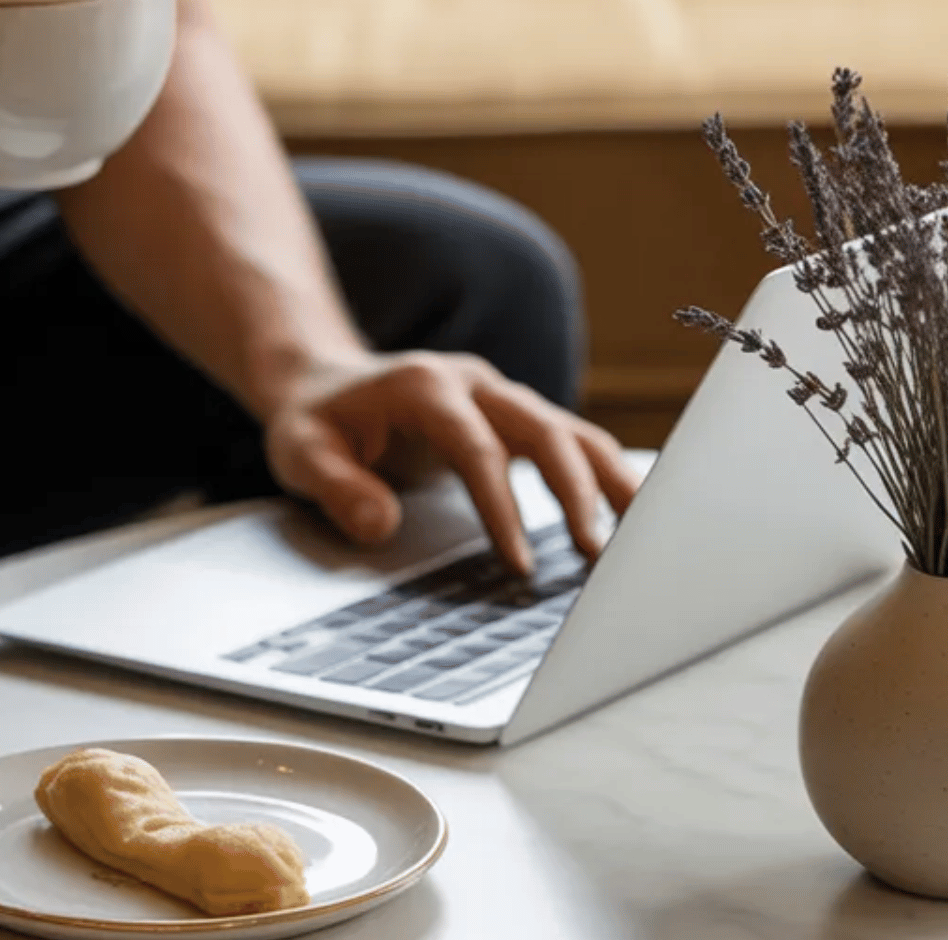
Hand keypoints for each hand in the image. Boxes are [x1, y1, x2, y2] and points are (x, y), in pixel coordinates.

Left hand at [262, 352, 641, 572]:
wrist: (323, 384)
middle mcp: (474, 384)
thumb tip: (380, 526)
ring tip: (646, 535)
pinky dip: (603, 476)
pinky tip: (632, 517)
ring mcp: (501, 398)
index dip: (503, 506)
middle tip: (595, 555)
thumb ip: (337, 488)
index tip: (520, 563)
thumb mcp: (301, 453)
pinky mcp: (516, 418)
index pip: (478, 448)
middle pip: (544, 429)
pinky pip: (571, 442)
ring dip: (609, 480)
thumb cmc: (316, 423)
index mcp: (425, 387)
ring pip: (572, 431)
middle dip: (575, 491)